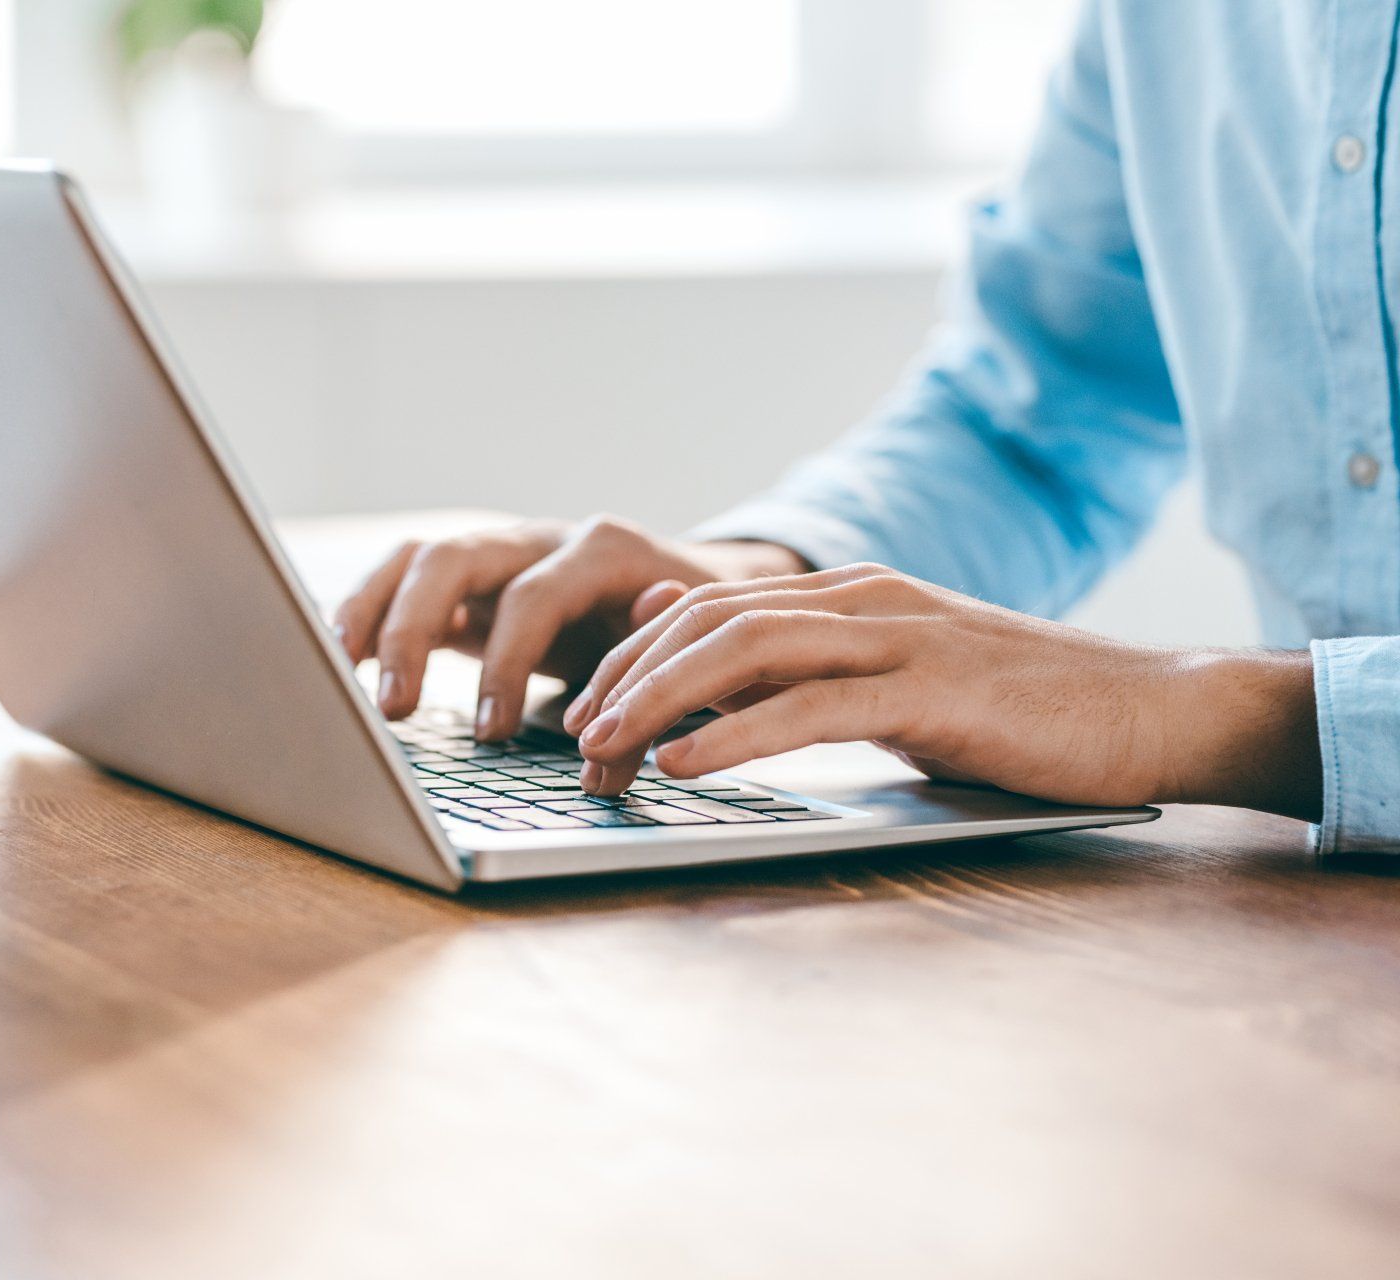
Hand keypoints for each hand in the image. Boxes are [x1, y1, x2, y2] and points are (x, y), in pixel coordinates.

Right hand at [331, 515, 809, 739]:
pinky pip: (406, 581)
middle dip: (413, 631)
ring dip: (372, 612)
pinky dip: (369, 611)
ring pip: (417, 559)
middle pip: (453, 559)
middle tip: (394, 708)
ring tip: (338, 670)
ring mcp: (501, 555)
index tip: (490, 733)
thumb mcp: (689, 654)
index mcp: (600, 551)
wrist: (702, 590)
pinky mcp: (474, 582)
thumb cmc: (692, 632)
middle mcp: (541, 540)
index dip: (506, 665)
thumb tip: (626, 713)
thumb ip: (656, 680)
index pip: (533, 597)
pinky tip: (338, 656)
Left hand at [564, 562, 1322, 820]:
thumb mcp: (895, 683)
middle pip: (708, 621)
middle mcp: (864, 601)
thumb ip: (806, 669)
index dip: (633, 655)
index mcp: (850, 596)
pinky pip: (811, 707)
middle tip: (573, 737)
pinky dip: (734, 735)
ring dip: (659, 701)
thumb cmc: (1020, 712)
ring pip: (745, 650)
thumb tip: (702, 662)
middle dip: (627, 677)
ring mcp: (899, 637)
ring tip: (602, 747)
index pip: (708, 608)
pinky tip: (685, 763)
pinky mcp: (933, 690)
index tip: (584, 709)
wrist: (1151, 710)